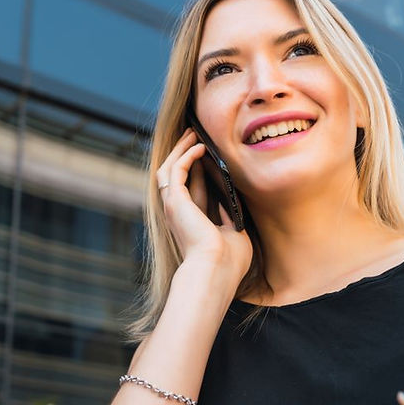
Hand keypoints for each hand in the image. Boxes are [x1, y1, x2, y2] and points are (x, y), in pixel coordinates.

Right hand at [155, 128, 252, 291]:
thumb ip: (230, 215)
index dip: (198, 170)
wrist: (216, 270)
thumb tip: (231, 197)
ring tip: (193, 133)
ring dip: (180, 149)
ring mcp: (173, 207)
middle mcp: (178, 213)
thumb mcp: (234, 233)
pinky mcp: (174, 201)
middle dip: (184, 154)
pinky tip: (200, 147)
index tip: (209, 154)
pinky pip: (176, 170)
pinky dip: (186, 156)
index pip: (193, 190)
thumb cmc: (228, 261)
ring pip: (169, 169)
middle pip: (176, 175)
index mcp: (191, 222)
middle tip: (195, 136)